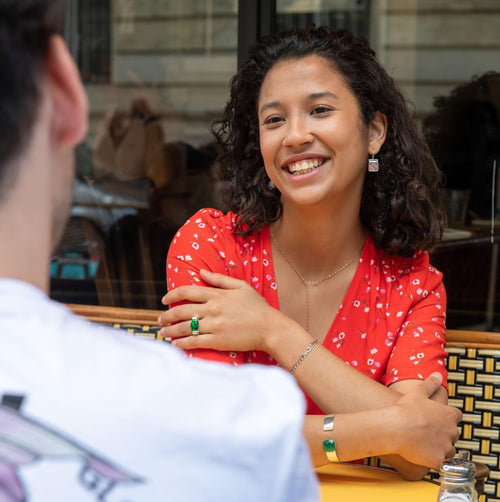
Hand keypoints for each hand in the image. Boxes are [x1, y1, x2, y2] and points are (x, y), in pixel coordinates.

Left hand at [158, 269, 281, 351]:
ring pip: (184, 327)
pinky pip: (194, 342)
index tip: (164, 299)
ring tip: (163, 333)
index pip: (187, 291)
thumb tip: (201, 272)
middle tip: (159, 319)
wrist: (270, 328)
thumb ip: (220, 279)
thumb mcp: (241, 287)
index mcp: (217, 295)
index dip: (172, 295)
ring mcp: (214, 326)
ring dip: (170, 330)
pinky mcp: (217, 341)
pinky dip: (182, 344)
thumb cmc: (257, 307)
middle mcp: (212, 309)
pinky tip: (175, 345)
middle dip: (166, 315)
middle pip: (181, 310)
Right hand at [393, 373, 461, 469]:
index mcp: (449, 414)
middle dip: (443, 433)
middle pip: (453, 434)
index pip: (456, 416)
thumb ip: (431, 384)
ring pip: (449, 450)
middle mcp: (452, 431)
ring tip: (423, 444)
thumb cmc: (405, 409)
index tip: (436, 418)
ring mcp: (446, 447)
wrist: (396, 428)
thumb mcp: (418, 392)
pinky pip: (440, 463)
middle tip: (426, 431)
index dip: (447, 417)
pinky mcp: (439, 461)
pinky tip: (421, 454)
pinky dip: (433, 460)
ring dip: (440, 448)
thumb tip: (438, 375)